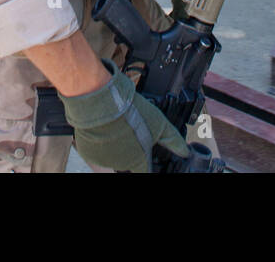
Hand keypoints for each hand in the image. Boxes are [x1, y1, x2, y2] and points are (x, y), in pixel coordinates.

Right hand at [59, 61, 189, 172]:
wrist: (102, 102)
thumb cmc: (131, 112)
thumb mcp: (160, 124)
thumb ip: (174, 141)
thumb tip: (186, 153)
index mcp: (138, 161)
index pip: (146, 171)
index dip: (147, 166)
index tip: (148, 160)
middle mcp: (121, 165)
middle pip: (129, 164)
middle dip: (131, 152)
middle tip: (131, 135)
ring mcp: (103, 160)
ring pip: (113, 158)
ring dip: (116, 149)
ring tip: (118, 129)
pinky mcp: (88, 153)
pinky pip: (97, 153)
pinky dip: (101, 145)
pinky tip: (105, 131)